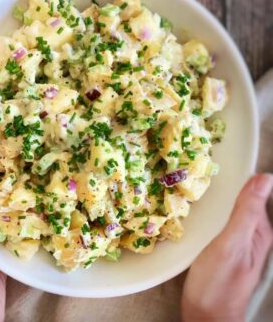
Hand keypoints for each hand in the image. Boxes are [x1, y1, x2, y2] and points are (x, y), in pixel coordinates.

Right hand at [182, 174, 272, 320]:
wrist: (205, 313)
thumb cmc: (218, 281)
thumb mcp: (231, 244)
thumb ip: (246, 212)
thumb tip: (264, 179)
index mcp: (260, 230)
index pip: (259, 193)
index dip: (246, 175)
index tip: (227, 158)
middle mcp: (253, 232)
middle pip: (245, 199)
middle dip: (232, 182)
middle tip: (210, 164)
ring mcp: (238, 239)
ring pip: (232, 208)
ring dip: (222, 193)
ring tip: (203, 178)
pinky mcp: (223, 244)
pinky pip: (222, 218)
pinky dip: (214, 207)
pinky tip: (201, 203)